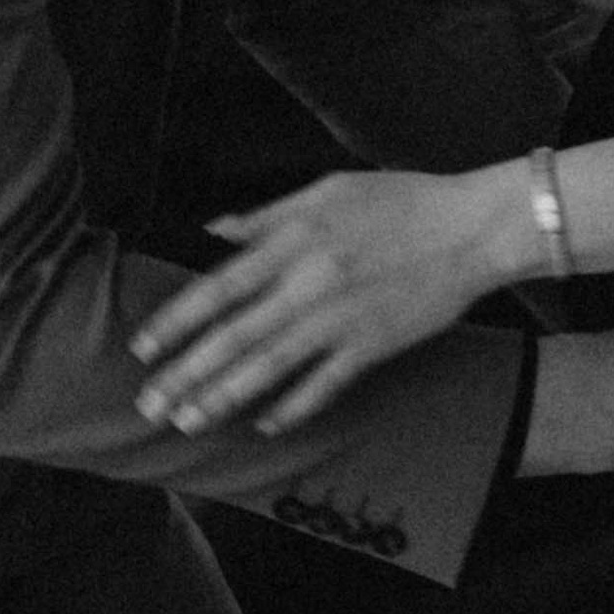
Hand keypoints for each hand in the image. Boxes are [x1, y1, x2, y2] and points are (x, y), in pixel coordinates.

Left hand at [131, 162, 518, 436]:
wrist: (471, 228)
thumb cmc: (401, 200)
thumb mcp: (330, 190)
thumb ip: (269, 215)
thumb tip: (215, 231)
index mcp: (297, 238)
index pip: (220, 285)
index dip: (177, 320)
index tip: (141, 348)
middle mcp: (311, 282)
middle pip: (235, 336)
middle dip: (185, 373)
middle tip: (148, 406)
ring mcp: (341, 319)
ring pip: (268, 367)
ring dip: (222, 397)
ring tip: (187, 422)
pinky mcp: (372, 346)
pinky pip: (322, 385)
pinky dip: (291, 407)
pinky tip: (263, 423)